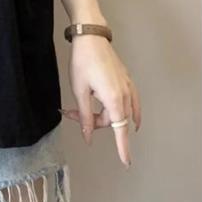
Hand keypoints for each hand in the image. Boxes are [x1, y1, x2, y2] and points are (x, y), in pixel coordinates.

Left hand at [60, 34, 141, 168]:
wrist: (92, 38)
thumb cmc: (83, 62)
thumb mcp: (79, 91)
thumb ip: (84, 116)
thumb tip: (88, 136)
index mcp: (114, 100)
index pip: (120, 130)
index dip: (123, 148)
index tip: (126, 163)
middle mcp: (126, 95)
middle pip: (113, 121)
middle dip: (92, 122)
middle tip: (69, 112)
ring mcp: (129, 87)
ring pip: (121, 112)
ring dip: (103, 116)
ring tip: (83, 112)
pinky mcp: (127, 80)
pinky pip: (131, 103)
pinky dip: (127, 112)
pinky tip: (127, 117)